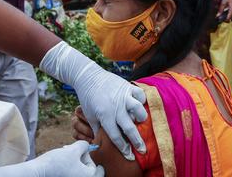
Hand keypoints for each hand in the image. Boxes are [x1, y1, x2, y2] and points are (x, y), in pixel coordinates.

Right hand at [0, 141, 104, 176]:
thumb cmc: (56, 163)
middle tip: (71, 153)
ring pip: (79, 173)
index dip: (88, 156)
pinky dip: (68, 170)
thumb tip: (87, 145)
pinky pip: (71, 175)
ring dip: (74, 164)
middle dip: (81, 160)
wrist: (37, 174)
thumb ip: (83, 146)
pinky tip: (60, 164)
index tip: (78, 152)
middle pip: (89, 172)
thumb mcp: (72, 150)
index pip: (97, 168)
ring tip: (64, 156)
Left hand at [39, 42, 147, 159]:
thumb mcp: (90, 116)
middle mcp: (116, 107)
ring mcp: (123, 96)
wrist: (89, 77)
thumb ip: (98, 130)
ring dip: (141, 118)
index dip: (123, 148)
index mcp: (105, 116)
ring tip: (140, 121)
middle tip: (143, 150)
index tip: (129, 156)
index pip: (116, 137)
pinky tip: (139, 105)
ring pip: (139, 110)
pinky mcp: (127, 87)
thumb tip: (102, 143)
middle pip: (130, 128)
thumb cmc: (88, 98)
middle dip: (137, 142)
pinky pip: (140, 95)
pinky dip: (142, 101)